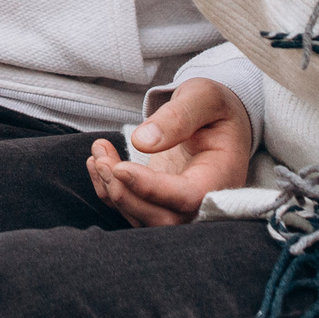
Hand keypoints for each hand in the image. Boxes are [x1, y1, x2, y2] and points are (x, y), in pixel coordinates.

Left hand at [86, 78, 254, 226]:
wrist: (213, 117)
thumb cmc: (213, 105)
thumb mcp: (203, 97)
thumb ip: (179, 116)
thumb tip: (143, 141)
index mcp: (221, 175)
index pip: (188, 197)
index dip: (152, 189)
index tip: (121, 168)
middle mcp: (203, 199)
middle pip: (164, 220)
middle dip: (126, 196)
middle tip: (103, 161)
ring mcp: (180, 204)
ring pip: (144, 219)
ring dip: (113, 192)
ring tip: (98, 154)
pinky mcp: (159, 201)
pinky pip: (132, 209)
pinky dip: (108, 191)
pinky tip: (96, 162)